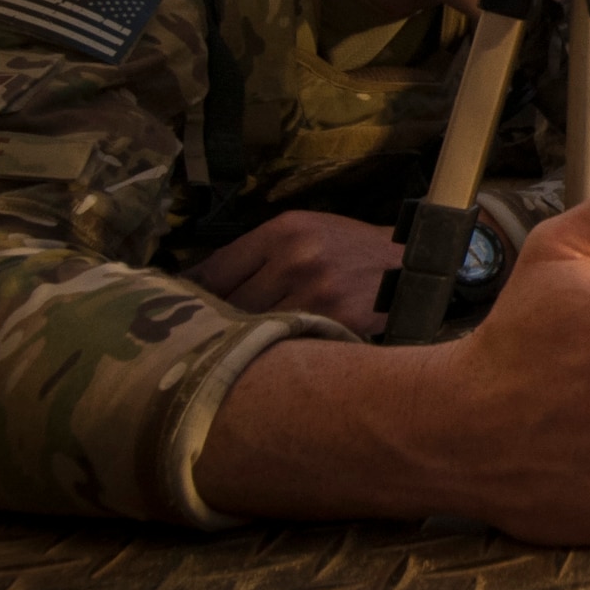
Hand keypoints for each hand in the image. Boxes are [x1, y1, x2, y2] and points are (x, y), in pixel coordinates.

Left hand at [186, 211, 401, 335]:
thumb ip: (261, 253)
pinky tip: (271, 358)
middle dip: (215, 323)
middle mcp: (297, 259)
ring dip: (243, 342)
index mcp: (285, 231)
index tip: (174, 313)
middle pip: (230, 304)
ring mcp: (317, 294)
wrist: (416, 267)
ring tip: (230, 354)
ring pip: (254, 328)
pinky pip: (288, 343)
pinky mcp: (337, 323)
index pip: (215, 270)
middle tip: (198, 341)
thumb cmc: (355, 251)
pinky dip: (277, 352)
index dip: (189, 296)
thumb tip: (197, 284)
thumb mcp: (310, 231)